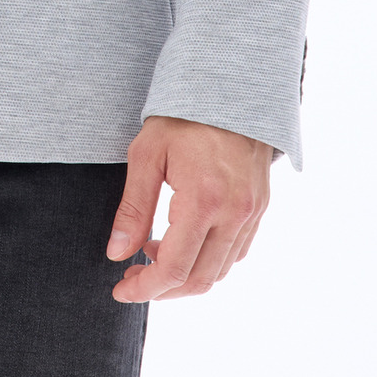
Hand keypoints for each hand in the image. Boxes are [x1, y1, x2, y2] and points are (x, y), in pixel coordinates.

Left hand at [107, 115, 271, 301]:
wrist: (230, 86)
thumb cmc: (183, 115)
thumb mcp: (146, 154)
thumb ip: (133, 208)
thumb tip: (116, 254)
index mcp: (204, 199)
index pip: (174, 268)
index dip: (144, 288)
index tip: (120, 289)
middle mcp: (235, 213)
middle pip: (199, 279)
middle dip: (162, 289)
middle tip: (133, 276)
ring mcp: (252, 212)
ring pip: (220, 271)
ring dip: (185, 276)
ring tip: (153, 252)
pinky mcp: (260, 207)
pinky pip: (237, 252)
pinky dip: (209, 261)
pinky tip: (184, 242)